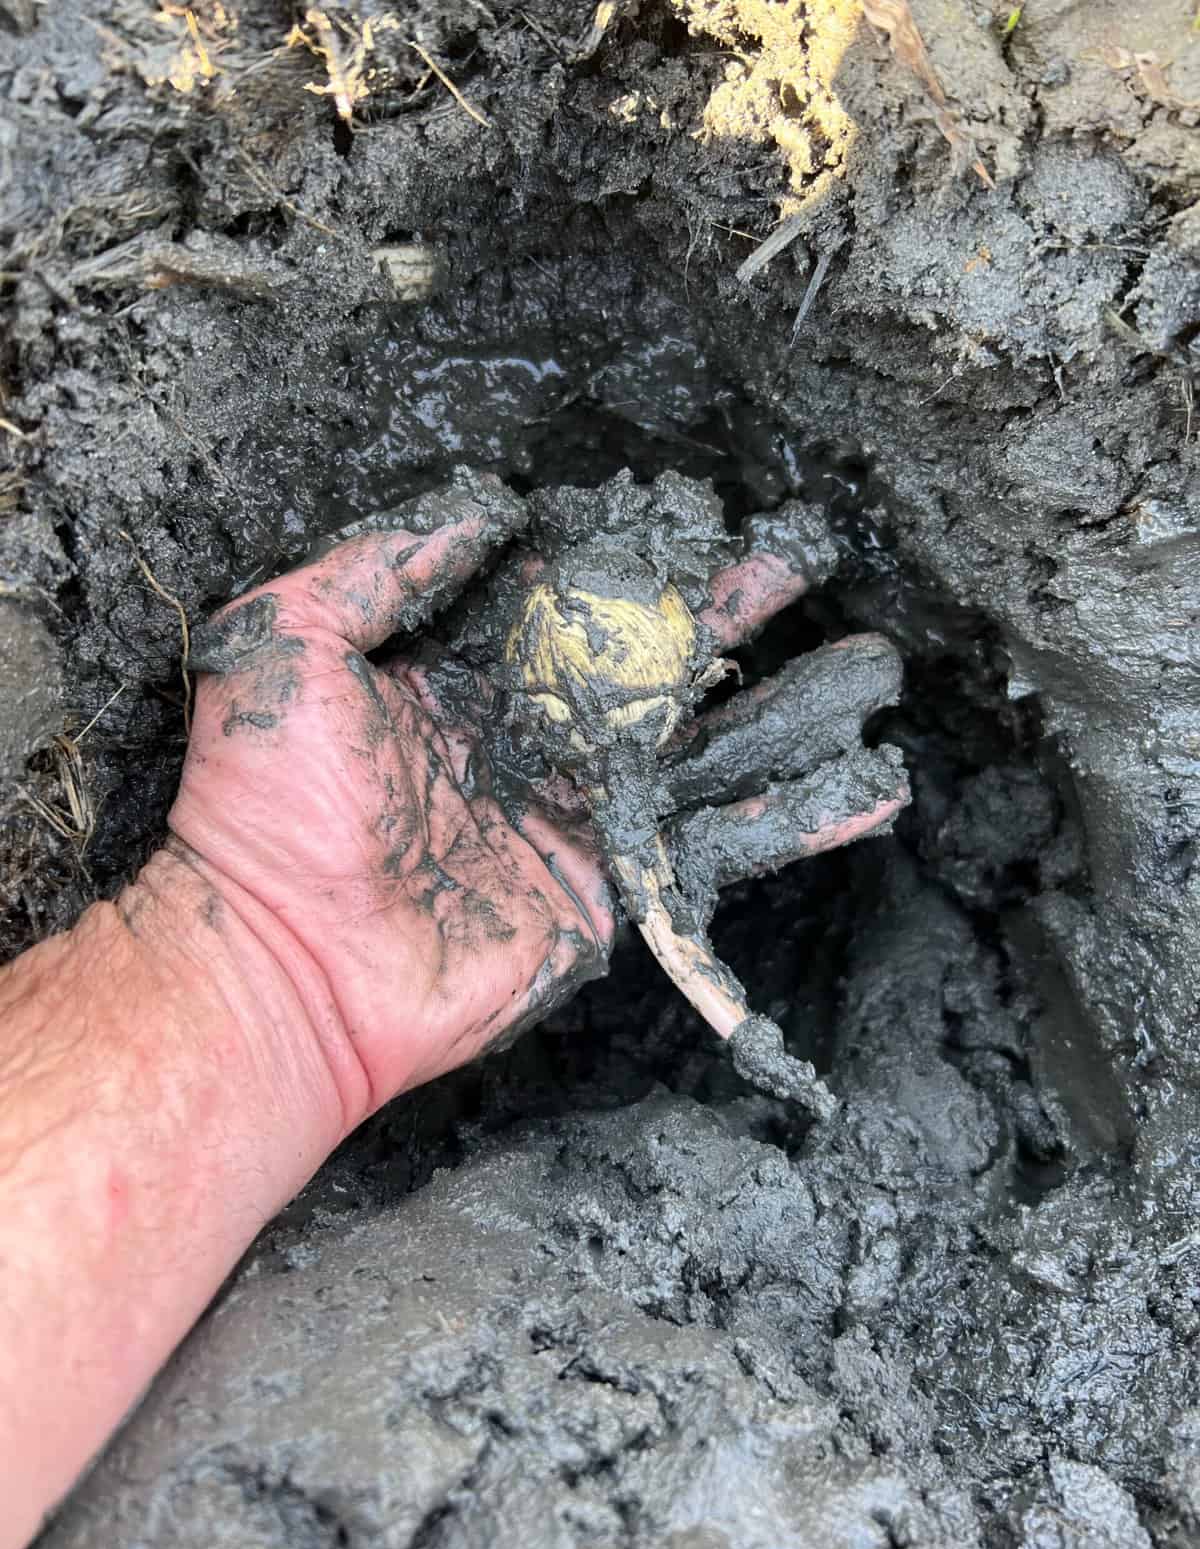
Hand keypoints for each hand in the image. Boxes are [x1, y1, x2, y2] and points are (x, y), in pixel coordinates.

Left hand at [169, 473, 906, 1133]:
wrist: (284, 963)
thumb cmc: (266, 809)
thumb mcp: (290, 642)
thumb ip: (381, 564)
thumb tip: (480, 504)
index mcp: (469, 680)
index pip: (575, 601)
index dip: (641, 558)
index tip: (707, 513)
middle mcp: (538, 742)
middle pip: (661, 664)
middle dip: (737, 613)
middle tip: (810, 559)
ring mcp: (583, 819)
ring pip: (709, 749)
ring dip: (793, 709)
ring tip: (874, 666)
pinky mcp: (614, 893)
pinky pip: (718, 851)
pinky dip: (796, 822)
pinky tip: (872, 789)